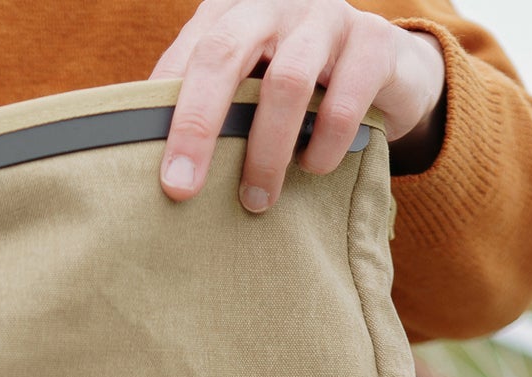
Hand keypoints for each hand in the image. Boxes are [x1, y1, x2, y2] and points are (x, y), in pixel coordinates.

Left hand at [152, 0, 446, 212]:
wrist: (385, 66)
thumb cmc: (297, 84)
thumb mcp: (248, 84)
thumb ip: (206, 105)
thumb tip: (147, 166)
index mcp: (232, 10)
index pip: (186, 56)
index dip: (164, 112)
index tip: (152, 173)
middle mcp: (275, 2)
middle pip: (223, 54)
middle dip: (196, 127)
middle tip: (181, 189)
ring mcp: (326, 17)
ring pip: (285, 83)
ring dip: (265, 152)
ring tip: (256, 200)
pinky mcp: (374, 43)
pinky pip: (343, 103)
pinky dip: (322, 147)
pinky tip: (313, 169)